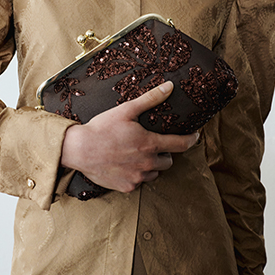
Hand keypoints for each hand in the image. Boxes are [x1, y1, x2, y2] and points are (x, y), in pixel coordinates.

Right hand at [60, 81, 198, 192]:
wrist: (79, 149)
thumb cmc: (102, 128)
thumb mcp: (126, 110)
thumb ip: (150, 99)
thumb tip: (170, 87)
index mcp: (150, 144)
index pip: (181, 145)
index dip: (191, 140)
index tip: (195, 136)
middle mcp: (147, 164)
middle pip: (168, 161)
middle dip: (164, 153)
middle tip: (151, 145)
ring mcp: (137, 177)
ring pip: (154, 173)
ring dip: (150, 165)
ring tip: (135, 155)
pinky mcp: (127, 187)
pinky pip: (139, 182)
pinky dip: (136, 174)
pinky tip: (124, 164)